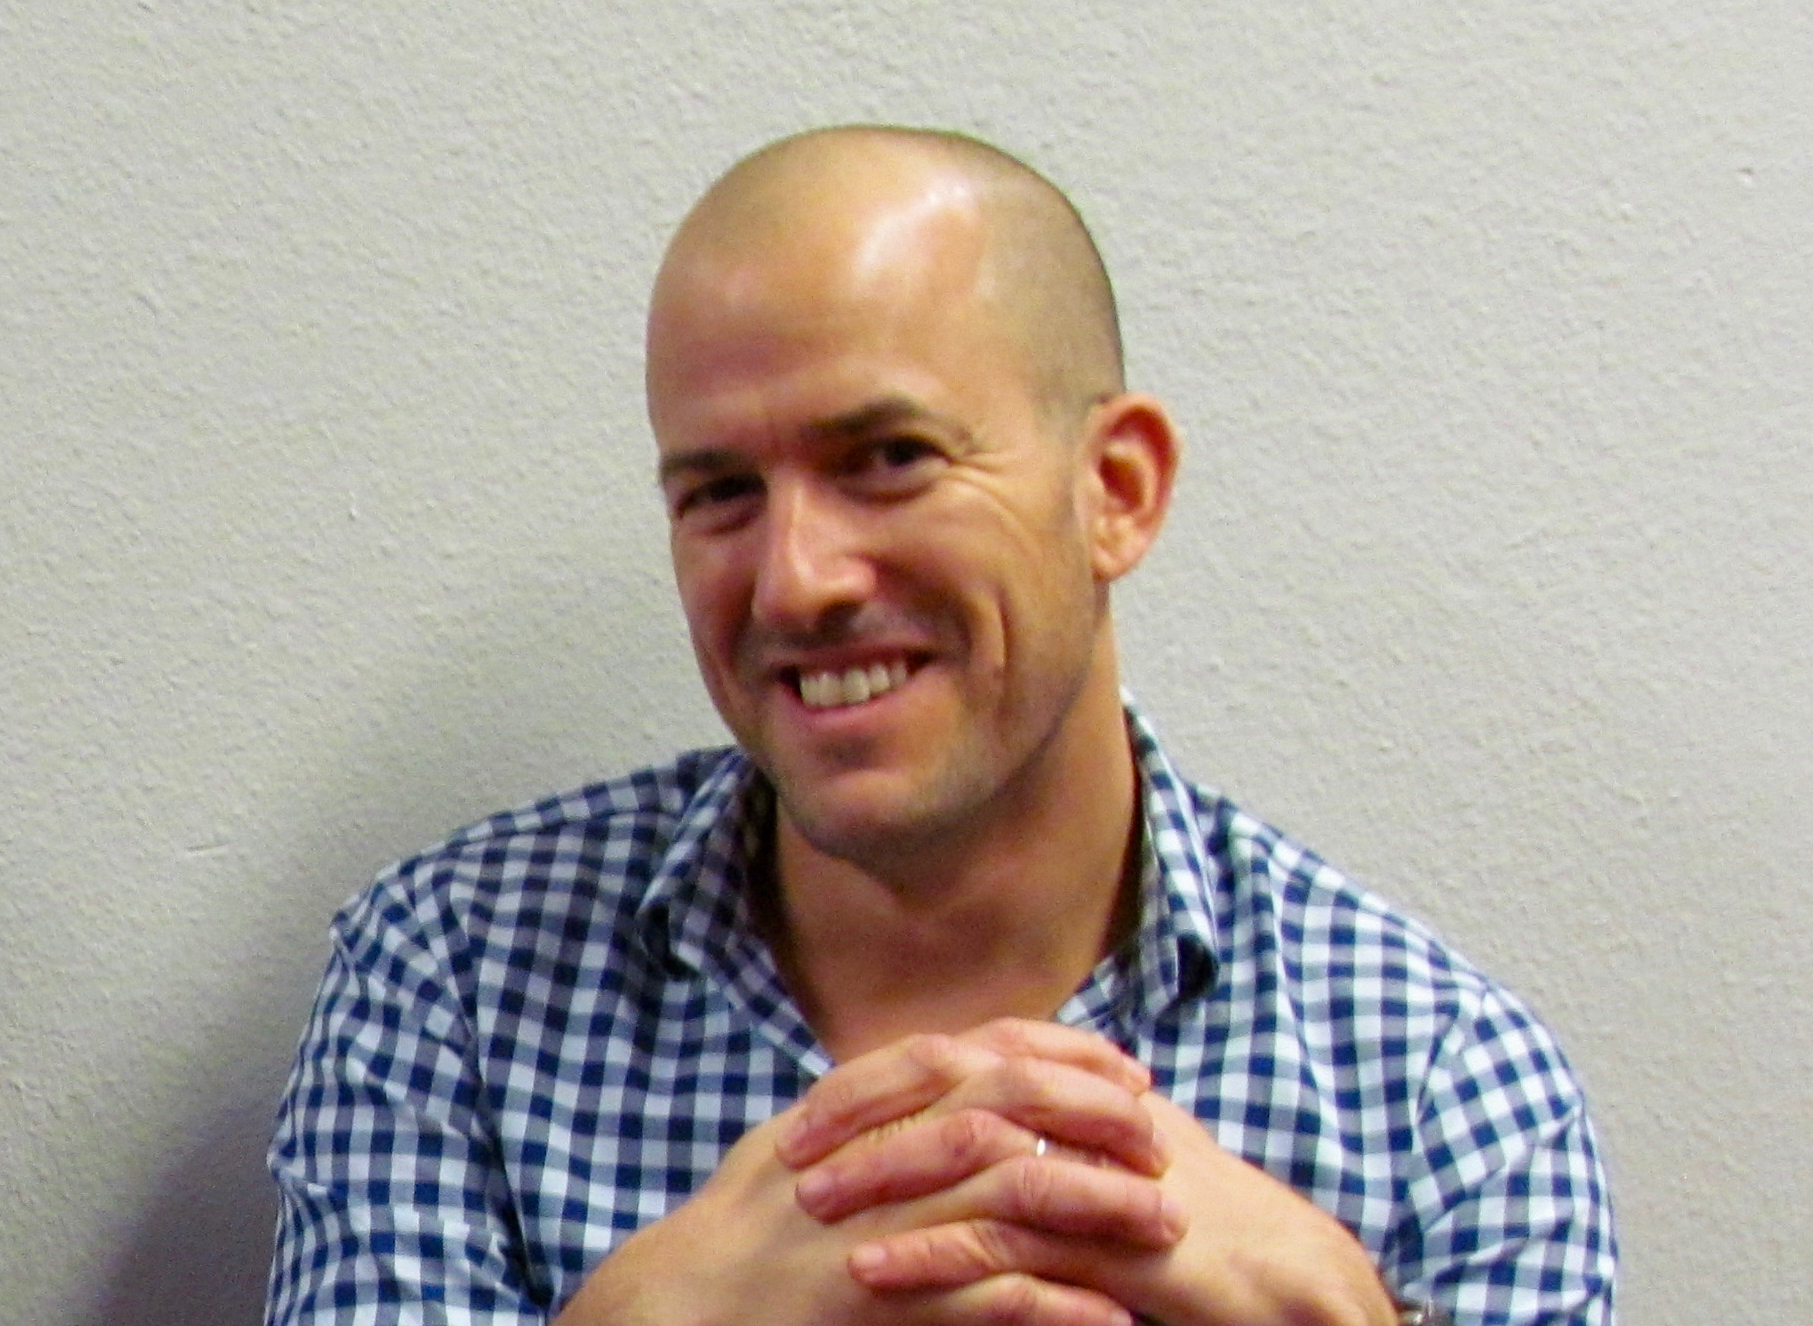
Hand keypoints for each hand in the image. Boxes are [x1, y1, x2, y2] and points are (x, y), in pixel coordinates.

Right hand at [555, 1021, 1182, 1325]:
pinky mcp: (879, 1303)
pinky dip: (1054, 1305)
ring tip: (1162, 1223)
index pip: (978, 1052)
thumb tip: (948, 1066)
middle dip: (1094, 1117)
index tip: (1127, 1071)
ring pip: (1010, 1197)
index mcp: (857, 1107)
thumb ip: (872, 1101)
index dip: (1061, 1054)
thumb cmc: (735, 1233)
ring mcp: (876, 1225)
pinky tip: (1107, 1315)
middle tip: (1162, 1140)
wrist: (676, 1310)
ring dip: (1095, 1206)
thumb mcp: (796, 1140)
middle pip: (1008, 1110)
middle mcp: (872, 1152)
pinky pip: (986, 1300)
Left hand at [829, 1091, 1397, 1325]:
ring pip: (964, 1151)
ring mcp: (1094, 1164)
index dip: (874, 1076)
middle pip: (947, 1081)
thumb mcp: (1104, 1157)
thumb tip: (950, 1112)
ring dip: (880, 1177)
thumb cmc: (1187, 1218)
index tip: (806, 1109)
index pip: (950, 1054)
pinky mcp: (1109, 1235)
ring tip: (811, 1208)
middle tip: (787, 1151)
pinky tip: (875, 1269)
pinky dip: (931, 1251)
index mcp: (1070, 1077)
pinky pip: (1002, 1235)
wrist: (1285, 1275)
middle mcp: (1078, 1103)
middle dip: (861, 1112)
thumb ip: (1040, 1125)